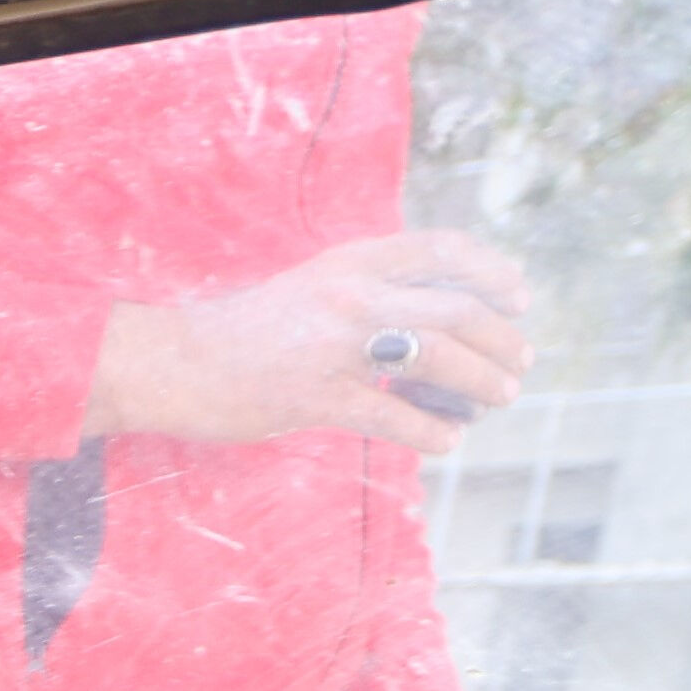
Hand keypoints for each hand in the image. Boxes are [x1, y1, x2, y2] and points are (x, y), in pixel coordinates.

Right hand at [90, 231, 535, 456]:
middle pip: (454, 309)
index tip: (520, 296)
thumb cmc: (242, 332)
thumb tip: (431, 316)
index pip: (443, 250)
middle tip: (520, 364)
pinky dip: (428, 432)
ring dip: (479, 383)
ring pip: (434, 358)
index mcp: (352, 261)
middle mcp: (350, 295)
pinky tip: (444, 441)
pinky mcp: (312, 398)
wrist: (170, 362)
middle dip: (500, 339)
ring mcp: (332, 347)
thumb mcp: (312, 289)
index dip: (492, 271)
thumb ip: (367, 292)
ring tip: (498, 399)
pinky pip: (390, 417)